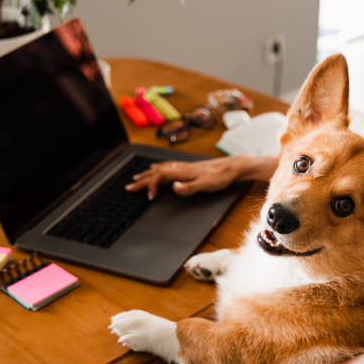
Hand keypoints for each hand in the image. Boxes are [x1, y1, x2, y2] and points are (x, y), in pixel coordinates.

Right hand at [125, 156, 245, 199]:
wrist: (233, 167)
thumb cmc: (221, 177)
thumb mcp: (206, 185)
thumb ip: (190, 187)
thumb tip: (174, 187)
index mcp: (183, 172)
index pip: (160, 177)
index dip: (151, 186)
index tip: (148, 196)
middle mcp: (181, 167)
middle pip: (157, 172)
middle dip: (142, 179)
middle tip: (129, 186)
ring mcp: (185, 167)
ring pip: (161, 168)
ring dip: (148, 173)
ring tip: (138, 176)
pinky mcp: (189, 167)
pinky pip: (168, 166)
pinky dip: (158, 168)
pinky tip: (158, 167)